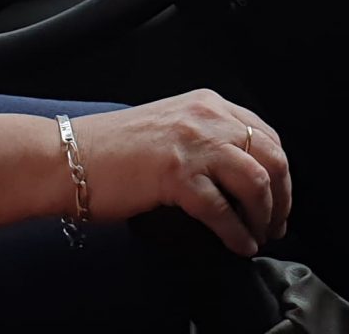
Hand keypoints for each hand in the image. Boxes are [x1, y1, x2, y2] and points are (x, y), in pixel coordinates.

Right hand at [71, 90, 291, 254]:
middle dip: (282, 196)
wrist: (67, 158)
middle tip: (277, 223)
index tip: (279, 196)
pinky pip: (223, 210)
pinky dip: (237, 233)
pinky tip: (238, 245)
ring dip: (265, 216)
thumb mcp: (168, 126)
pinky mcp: (177, 174)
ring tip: (259, 235)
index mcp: (207, 103)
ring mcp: (193, 144)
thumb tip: (236, 173)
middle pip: (271, 157)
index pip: (264, 133)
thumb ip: (203, 138)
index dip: (279, 170)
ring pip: (257, 182)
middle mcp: (206, 117)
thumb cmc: (109, 149)